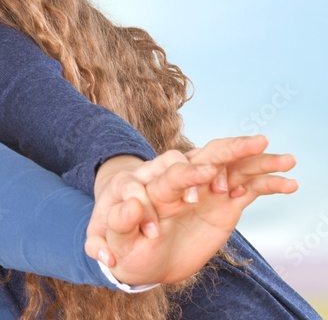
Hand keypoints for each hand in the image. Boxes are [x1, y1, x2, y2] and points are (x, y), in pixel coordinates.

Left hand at [93, 135, 296, 284]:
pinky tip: (288, 183)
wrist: (142, 255)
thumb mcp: (113, 240)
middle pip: (201, 158)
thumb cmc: (122, 246)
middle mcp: (178, 179)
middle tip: (253, 146)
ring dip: (255, 159)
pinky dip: (267, 182)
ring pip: (230, 165)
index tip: (201, 191)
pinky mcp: (223, 201)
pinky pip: (249, 186)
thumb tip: (128, 207)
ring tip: (284, 159)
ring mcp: (203, 187)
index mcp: (149, 184)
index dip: (186, 178)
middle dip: (225, 153)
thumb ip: (117, 225)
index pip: (169, 174)